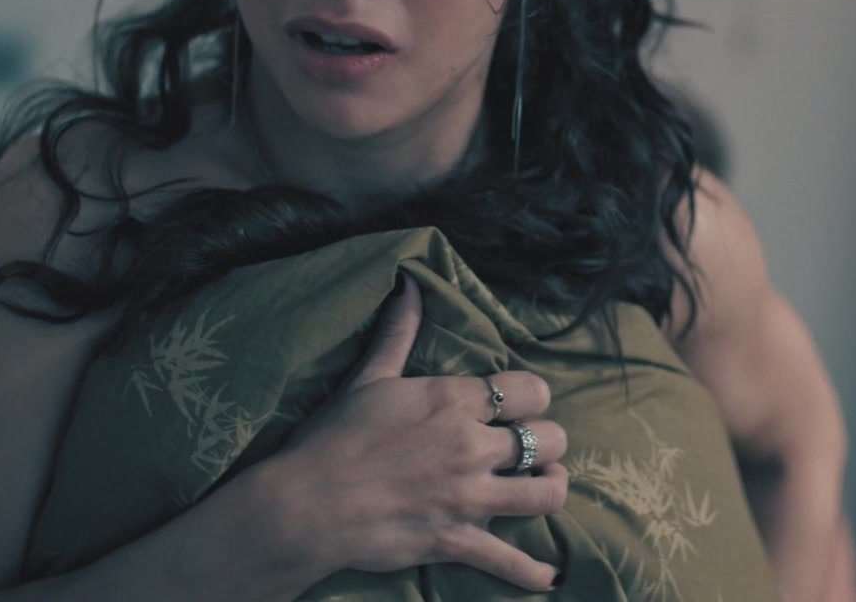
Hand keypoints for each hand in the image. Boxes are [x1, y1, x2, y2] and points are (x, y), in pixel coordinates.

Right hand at [271, 275, 568, 592]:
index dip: (533, 397)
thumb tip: (410, 283)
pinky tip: (546, 578)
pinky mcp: (458, 540)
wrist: (307, 503)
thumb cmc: (333, 437)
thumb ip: (398, 331)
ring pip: (546, 492)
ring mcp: (469, 497)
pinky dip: (532, 573)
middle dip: (546, 442)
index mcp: (453, 400)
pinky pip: (512, 561)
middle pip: (548, 439)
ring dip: (549, 489)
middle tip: (531, 447)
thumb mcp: (368, 377)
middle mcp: (472, 446)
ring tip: (540, 487)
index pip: (530, 390)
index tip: (521, 405)